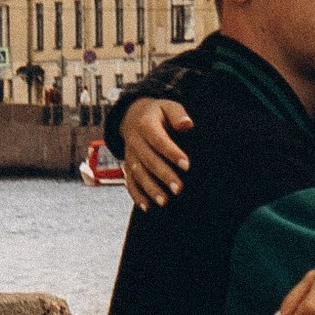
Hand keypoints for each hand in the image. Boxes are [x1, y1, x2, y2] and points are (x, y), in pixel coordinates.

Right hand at [122, 95, 190, 212]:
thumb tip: (187, 124)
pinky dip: (137, 196)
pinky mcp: (127, 166)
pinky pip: (129, 183)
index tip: (187, 165)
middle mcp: (135, 141)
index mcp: (146, 125)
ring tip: (165, 202)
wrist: (133, 117)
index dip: (172, 152)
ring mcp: (129, 155)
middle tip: (179, 189)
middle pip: (148, 160)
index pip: (159, 140)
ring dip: (150, 189)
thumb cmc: (158, 113)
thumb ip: (178, 114)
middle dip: (163, 175)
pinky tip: (147, 208)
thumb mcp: (168, 106)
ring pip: (138, 174)